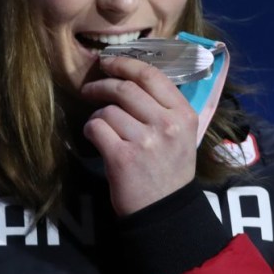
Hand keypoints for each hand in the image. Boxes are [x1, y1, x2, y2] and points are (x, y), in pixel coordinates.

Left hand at [80, 54, 197, 216]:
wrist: (163, 211)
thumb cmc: (169, 169)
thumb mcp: (181, 134)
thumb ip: (162, 106)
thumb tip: (129, 73)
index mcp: (184, 114)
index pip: (151, 75)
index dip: (124, 63)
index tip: (108, 62)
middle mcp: (167, 125)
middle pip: (124, 88)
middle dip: (101, 85)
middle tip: (89, 89)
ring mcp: (145, 141)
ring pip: (107, 110)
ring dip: (98, 115)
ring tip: (102, 127)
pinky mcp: (122, 157)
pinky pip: (96, 127)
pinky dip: (90, 130)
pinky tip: (96, 139)